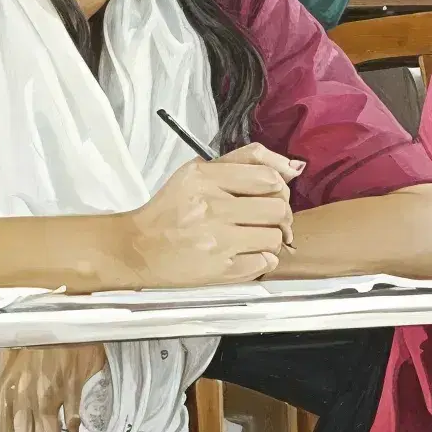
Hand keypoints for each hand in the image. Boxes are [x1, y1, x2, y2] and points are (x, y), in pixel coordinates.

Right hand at [108, 146, 297, 288]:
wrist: (136, 249)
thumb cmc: (170, 211)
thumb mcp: (198, 172)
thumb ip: (246, 162)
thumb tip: (295, 168)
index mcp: (204, 178)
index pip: (269, 178)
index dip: (279, 188)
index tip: (271, 195)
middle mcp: (210, 207)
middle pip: (279, 209)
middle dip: (281, 216)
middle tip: (266, 220)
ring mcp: (216, 240)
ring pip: (275, 237)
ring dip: (271, 239)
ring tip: (252, 238)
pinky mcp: (220, 270)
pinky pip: (266, 262)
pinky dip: (262, 259)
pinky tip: (244, 254)